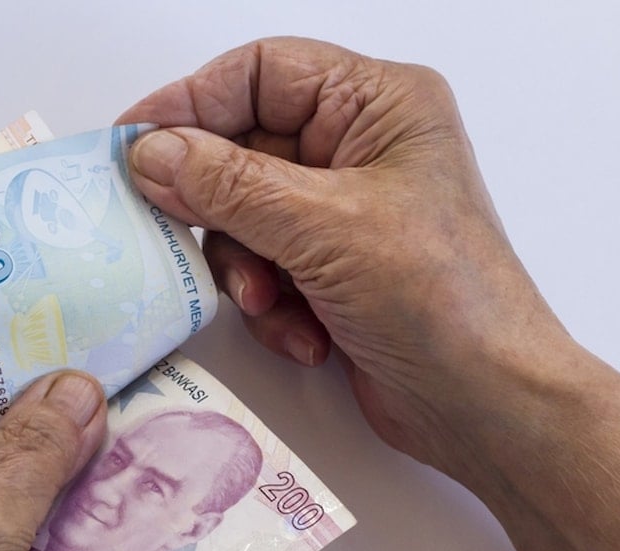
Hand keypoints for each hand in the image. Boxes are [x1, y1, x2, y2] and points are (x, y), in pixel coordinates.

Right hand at [120, 37, 619, 550]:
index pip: (261, 73)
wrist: (488, 407)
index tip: (131, 144)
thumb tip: (147, 152)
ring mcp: (345, 213)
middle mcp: (360, 148)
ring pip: (243, 217)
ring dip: (248, 270)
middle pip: (242, 149)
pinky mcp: (332, 272)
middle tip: (176, 233)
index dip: (191, 102)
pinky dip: (272, 306)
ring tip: (273, 303)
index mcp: (378, 104)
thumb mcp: (324, 228)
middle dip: (221, 210)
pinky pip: (263, 268)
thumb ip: (226, 185)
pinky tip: (305, 335)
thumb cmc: (437, 300)